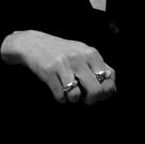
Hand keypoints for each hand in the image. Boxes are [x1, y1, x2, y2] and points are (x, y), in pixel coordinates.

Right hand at [1, 30, 116, 104]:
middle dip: (92, 99)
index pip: (109, 78)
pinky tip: (59, 90)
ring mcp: (63, 65)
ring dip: (73, 99)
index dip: (106, 91)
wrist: (34, 44)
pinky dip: (61, 98)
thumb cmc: (63, 52)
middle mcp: (78, 58)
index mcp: (91, 53)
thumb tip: (111, 86)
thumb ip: (99, 67)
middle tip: (86, 98)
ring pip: (76, 96)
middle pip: (96, 90)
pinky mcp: (48, 72)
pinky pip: (60, 96)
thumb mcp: (83, 53)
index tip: (100, 93)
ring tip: (70, 92)